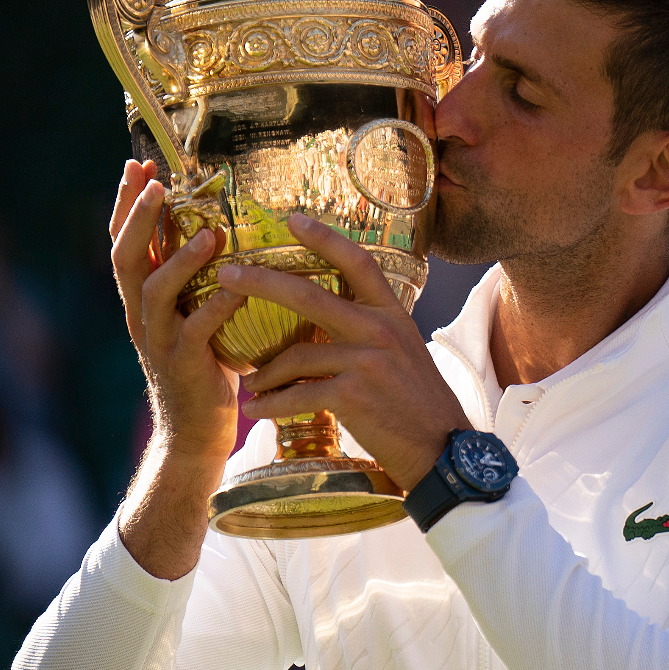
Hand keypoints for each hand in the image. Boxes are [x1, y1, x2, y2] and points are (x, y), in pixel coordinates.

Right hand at [110, 159, 245, 461]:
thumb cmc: (204, 364)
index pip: (123, 240)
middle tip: (154, 183)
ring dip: (180, 260)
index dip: (126, 203)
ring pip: (156, 292)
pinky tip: (236, 289)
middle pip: (125, 258)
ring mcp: (159, 340)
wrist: (194, 432)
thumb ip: (196, 277)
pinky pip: (197, 331)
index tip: (138, 164)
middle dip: (138, 217)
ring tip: (207, 234)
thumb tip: (220, 224)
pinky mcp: (185, 365)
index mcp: (140, 298)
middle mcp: (141, 314)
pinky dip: (216, 307)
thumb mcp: (192, 314)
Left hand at [217, 213, 467, 491]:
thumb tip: (330, 317)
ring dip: (266, 372)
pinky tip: (257, 410)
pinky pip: (298, 395)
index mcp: (392, 314)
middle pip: (309, 296)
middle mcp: (379, 330)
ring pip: (296, 356)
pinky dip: (272, 405)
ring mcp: (366, 362)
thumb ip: (370, 330)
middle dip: (261, 283)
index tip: (293, 219)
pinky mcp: (352, 396)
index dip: (325, 237)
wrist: (442, 450)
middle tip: (226, 275)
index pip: (358, 263)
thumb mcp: (403, 352)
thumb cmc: (417, 403)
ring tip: (249, 382)